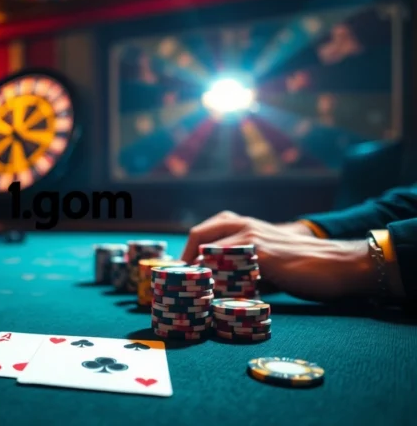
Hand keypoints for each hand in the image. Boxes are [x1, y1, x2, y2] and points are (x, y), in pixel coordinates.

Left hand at [181, 211, 376, 300]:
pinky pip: (228, 264)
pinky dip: (218, 279)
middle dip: (185, 257)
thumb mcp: (265, 261)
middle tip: (181, 280)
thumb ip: (241, 268)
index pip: (203, 231)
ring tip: (193, 289)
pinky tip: (215, 294)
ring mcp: (252, 237)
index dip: (188, 251)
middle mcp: (244, 225)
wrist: (337, 264)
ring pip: (211, 249)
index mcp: (244, 224)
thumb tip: (218, 287)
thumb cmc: (302, 266)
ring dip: (199, 269)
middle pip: (199, 234)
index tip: (181, 272)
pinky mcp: (262, 253)